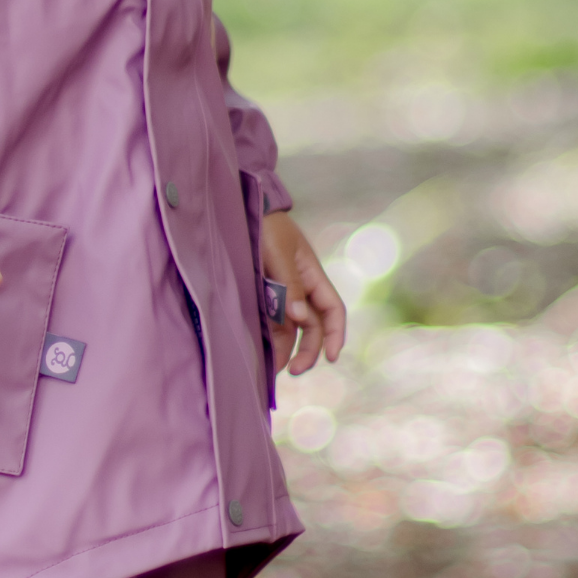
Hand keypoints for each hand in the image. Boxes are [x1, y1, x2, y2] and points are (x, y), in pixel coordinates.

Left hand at [259, 211, 345, 376]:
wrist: (242, 206)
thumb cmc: (266, 225)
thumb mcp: (278, 252)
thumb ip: (289, 284)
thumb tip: (300, 318)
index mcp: (312, 275)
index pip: (332, 310)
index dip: (335, 335)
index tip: (331, 359)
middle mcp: (300, 287)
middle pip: (312, 326)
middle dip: (308, 351)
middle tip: (293, 371)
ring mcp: (280, 292)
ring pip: (289, 328)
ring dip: (285, 348)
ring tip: (271, 368)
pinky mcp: (261, 294)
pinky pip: (269, 320)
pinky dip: (269, 337)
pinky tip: (261, 351)